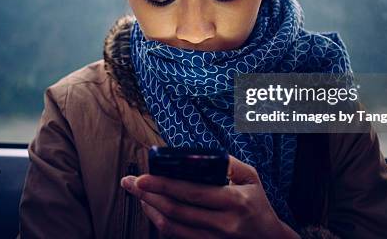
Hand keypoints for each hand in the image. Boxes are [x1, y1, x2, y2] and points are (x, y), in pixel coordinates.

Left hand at [120, 155, 299, 238]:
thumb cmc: (257, 203)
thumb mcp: (252, 178)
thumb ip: (229, 163)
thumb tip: (199, 155)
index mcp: (235, 201)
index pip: (193, 192)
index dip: (165, 185)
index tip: (143, 177)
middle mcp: (223, 224)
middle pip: (177, 210)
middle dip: (149, 195)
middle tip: (129, 182)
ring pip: (173, 226)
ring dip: (150, 209)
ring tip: (136, 193)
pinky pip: (176, 236)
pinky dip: (160, 222)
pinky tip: (151, 208)